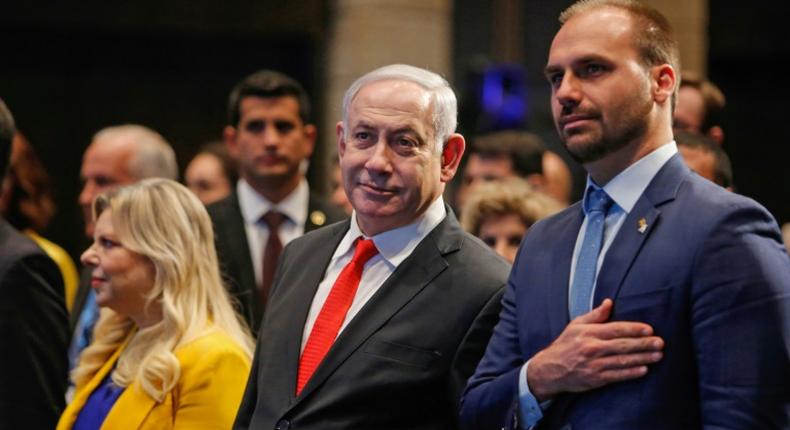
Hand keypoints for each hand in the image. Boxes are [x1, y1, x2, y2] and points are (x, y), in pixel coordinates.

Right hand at [527, 299, 663, 400]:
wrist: (549, 369)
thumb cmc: (565, 345)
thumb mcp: (575, 326)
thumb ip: (594, 315)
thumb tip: (609, 303)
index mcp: (588, 333)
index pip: (615, 329)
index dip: (634, 329)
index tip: (649, 329)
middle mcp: (592, 348)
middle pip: (622, 345)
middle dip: (643, 344)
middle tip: (660, 342)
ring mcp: (594, 364)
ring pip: (623, 361)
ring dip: (643, 358)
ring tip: (658, 355)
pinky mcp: (595, 379)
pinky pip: (617, 376)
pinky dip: (631, 373)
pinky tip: (644, 369)